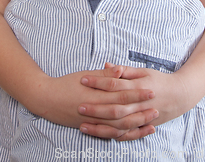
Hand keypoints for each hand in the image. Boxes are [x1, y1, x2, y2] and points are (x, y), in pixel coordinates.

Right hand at [40, 66, 157, 136]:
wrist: (47, 98)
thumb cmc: (67, 84)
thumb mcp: (86, 76)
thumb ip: (105, 75)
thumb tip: (121, 70)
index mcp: (97, 94)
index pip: (122, 93)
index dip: (137, 93)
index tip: (151, 89)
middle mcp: (97, 110)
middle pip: (124, 112)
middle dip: (141, 110)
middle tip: (157, 107)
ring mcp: (95, 122)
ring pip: (119, 126)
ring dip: (136, 125)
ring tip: (151, 122)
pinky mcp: (91, 128)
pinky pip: (111, 135)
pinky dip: (124, 135)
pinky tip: (134, 132)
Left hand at [79, 64, 187, 139]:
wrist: (180, 95)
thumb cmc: (159, 80)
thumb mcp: (143, 71)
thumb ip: (124, 70)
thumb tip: (106, 65)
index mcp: (138, 86)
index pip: (114, 84)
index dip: (98, 82)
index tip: (83, 79)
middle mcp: (139, 103)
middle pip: (114, 107)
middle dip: (96, 107)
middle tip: (79, 106)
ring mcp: (141, 117)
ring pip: (118, 125)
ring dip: (100, 126)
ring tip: (83, 125)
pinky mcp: (142, 127)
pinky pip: (125, 134)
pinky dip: (112, 136)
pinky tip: (98, 134)